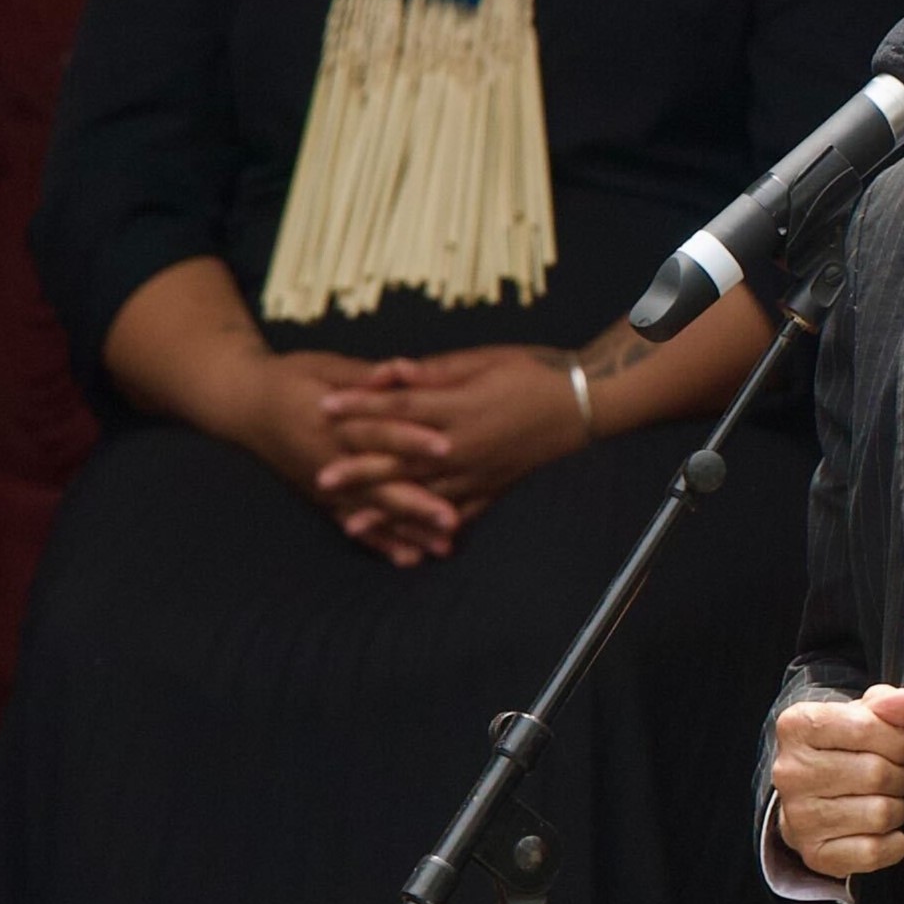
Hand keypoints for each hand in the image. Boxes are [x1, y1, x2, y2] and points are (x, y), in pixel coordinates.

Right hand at [224, 350, 460, 566]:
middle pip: (378, 483)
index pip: (377, 431)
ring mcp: (323, 484)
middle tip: (452, 520)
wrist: (243, 406)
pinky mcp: (322, 498)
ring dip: (406, 531)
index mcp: (331, 421)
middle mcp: (327, 459)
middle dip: (416, 504)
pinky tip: (409, 558)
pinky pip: (354, 523)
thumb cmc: (290, 379)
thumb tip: (396, 370)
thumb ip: (361, 375)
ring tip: (442, 549)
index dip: (411, 438)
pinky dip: (381, 542)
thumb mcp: (323, 367)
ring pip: (370, 511)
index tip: (447, 447)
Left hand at [315, 345, 588, 514]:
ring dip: (386, 511)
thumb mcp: (483, 360)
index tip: (323, 406)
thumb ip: (436, 371)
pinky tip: (413, 543)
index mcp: (458, 407)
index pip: (397, 407)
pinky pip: (459, 513)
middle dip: (358, 469)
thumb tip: (392, 372)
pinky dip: (434, 528)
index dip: (358, 406)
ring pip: (423, 495)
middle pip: (400, 460)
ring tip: (351, 523)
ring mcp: (478, 472)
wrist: (583, 403)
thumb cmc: (533, 372)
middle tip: (321, 478)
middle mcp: (462, 446)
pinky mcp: (493, 488)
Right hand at [771, 684, 903, 877]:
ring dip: (898, 808)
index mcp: (797, 727)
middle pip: (876, 773)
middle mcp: (790, 772)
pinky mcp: (814, 854)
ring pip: (879, 813)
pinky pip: (874, 851)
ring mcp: (798, 817)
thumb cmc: (842, 748)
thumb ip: (884, 704)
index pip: (865, 727)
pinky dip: (893, 842)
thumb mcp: (859, 714)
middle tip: (897, 775)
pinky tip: (885, 829)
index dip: (899, 738)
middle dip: (901, 774)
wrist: (810, 796)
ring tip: (888, 799)